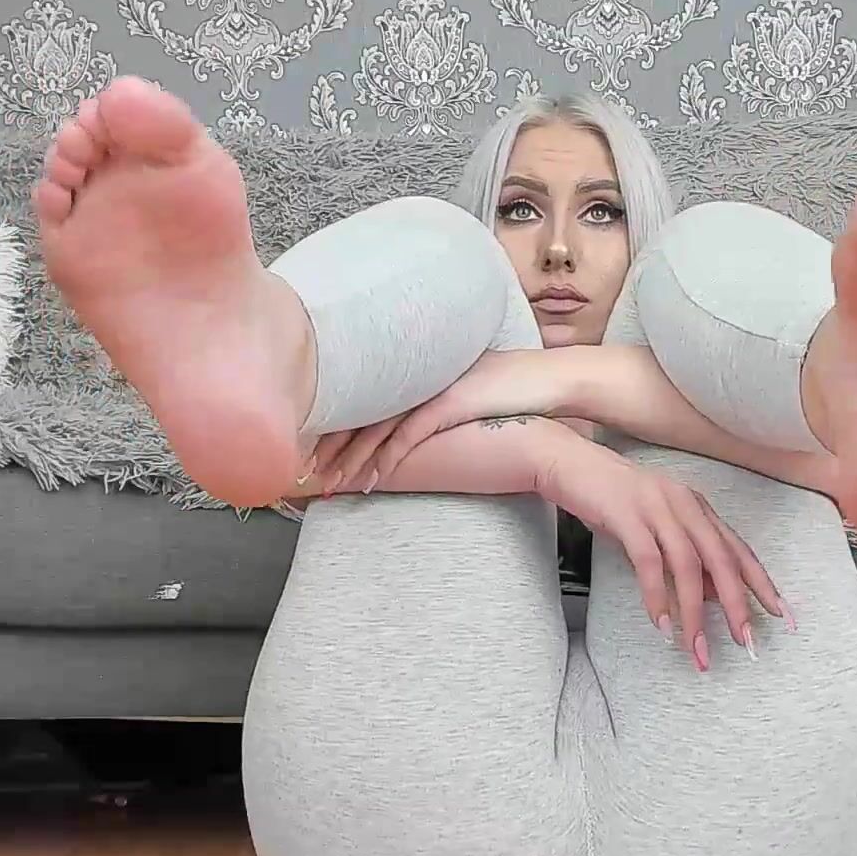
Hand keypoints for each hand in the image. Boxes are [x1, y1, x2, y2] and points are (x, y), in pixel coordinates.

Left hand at [309, 349, 570, 493]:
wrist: (549, 380)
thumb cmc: (513, 390)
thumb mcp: (464, 396)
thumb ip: (436, 406)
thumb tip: (416, 427)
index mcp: (415, 373)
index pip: (365, 400)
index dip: (337, 427)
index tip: (315, 451)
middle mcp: (415, 376)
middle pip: (361, 413)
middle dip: (331, 446)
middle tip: (306, 472)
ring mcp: (430, 389)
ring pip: (377, 427)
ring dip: (352, 459)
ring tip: (331, 482)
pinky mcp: (448, 404)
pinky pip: (409, 436)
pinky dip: (388, 459)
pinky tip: (373, 479)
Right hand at [535, 438, 783, 670]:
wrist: (568, 463)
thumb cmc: (613, 500)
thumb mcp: (656, 527)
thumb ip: (684, 556)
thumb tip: (711, 596)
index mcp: (697, 508)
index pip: (738, 550)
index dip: (761, 583)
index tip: (782, 615)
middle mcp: (685, 505)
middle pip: (722, 560)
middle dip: (737, 605)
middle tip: (745, 642)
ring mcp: (657, 508)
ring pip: (688, 566)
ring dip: (694, 613)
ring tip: (697, 647)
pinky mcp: (628, 516)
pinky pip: (649, 563)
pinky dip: (657, 596)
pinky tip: (661, 624)